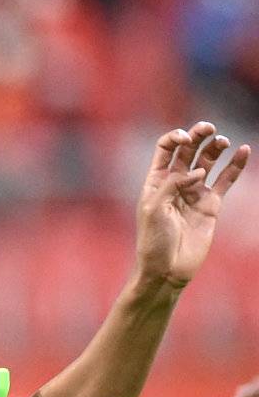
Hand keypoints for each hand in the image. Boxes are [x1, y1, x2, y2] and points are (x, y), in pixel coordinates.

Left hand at [135, 122, 247, 287]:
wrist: (167, 267)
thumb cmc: (153, 240)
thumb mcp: (153, 209)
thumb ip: (173, 185)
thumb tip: (198, 172)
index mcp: (156, 180)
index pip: (165, 150)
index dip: (175, 139)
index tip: (185, 139)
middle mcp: (175, 183)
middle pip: (188, 151)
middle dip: (198, 136)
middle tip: (209, 128)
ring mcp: (195, 192)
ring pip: (209, 161)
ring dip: (216, 148)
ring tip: (223, 141)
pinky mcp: (211, 204)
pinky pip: (226, 180)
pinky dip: (235, 165)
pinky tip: (243, 151)